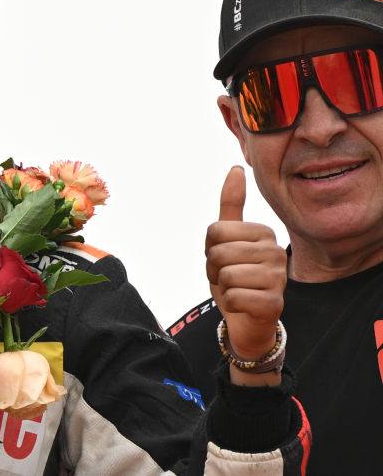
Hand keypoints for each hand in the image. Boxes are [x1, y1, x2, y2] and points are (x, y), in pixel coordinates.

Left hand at [205, 167, 286, 378]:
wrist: (249, 319)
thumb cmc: (236, 276)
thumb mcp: (228, 239)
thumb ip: (231, 206)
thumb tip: (236, 168)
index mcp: (263, 232)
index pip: (214, 231)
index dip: (210, 248)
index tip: (225, 259)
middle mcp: (276, 251)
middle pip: (218, 252)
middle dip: (213, 269)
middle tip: (228, 277)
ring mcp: (278, 278)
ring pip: (225, 274)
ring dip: (221, 286)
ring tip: (236, 290)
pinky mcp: (274, 303)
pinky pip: (232, 296)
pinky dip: (230, 303)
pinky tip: (243, 305)